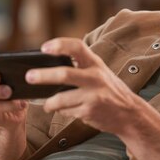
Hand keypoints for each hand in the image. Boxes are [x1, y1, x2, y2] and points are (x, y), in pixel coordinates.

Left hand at [25, 38, 141, 134]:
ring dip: (49, 103)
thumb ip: (81, 67)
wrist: (129, 114)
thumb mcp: (99, 73)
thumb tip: (49, 66)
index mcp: (95, 63)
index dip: (59, 45)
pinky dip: (63, 111)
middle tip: (29, 77)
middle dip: (43, 75)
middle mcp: (95, 77)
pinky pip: (67, 111)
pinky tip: (67, 111)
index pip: (77, 47)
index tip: (44, 48)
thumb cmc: (109, 91)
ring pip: (60, 98)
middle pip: (64, 74)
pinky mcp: (90, 111)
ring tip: (47, 105)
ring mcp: (93, 95)